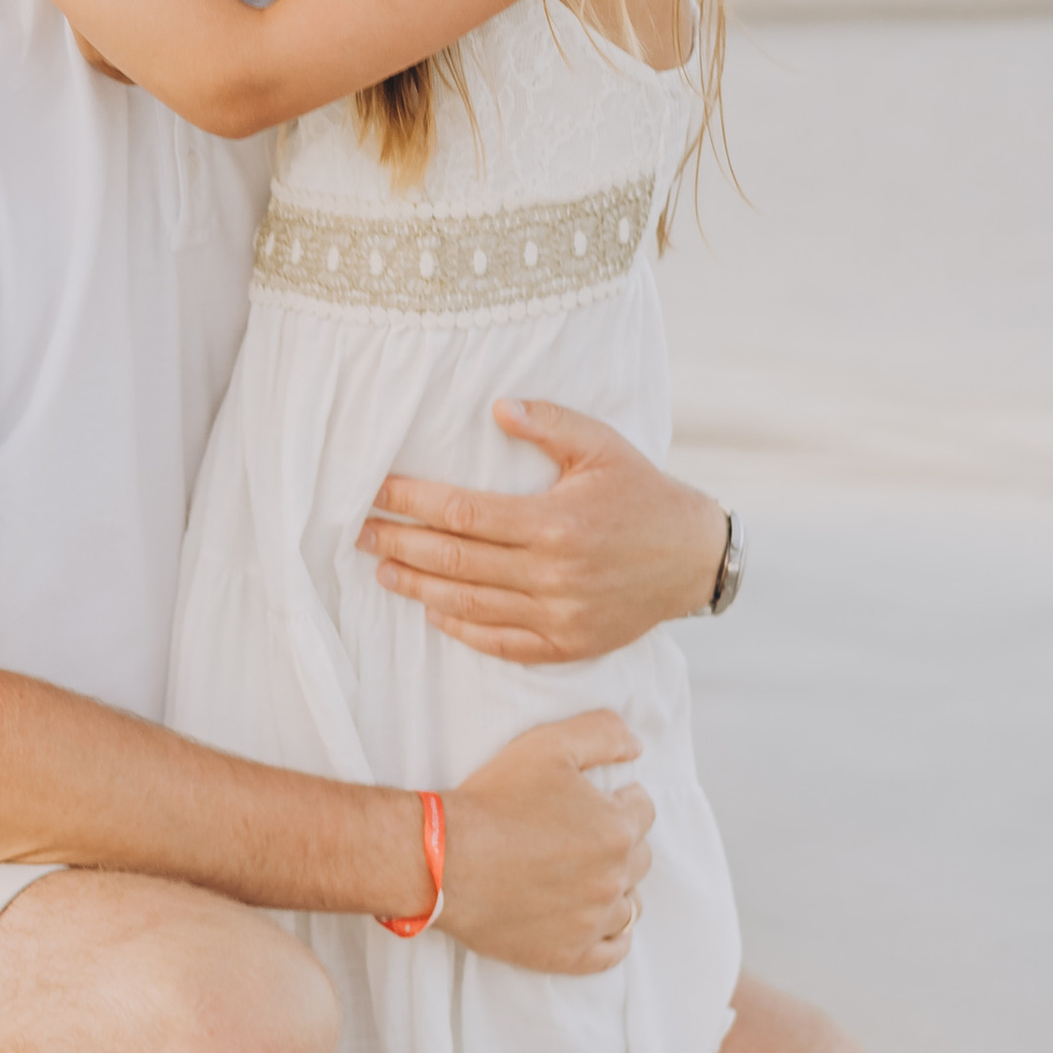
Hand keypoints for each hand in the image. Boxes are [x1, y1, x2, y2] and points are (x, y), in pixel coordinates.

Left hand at [359, 400, 726, 664]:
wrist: (694, 558)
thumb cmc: (643, 494)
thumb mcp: (603, 446)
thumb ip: (550, 424)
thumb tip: (497, 407)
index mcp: (555, 522)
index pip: (463, 513)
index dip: (412, 502)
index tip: (377, 490)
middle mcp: (552, 574)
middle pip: (454, 560)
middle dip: (399, 543)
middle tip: (359, 530)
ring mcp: (558, 615)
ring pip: (470, 604)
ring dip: (419, 587)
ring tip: (383, 568)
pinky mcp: (567, 644)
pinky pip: (502, 643)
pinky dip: (462, 629)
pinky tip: (434, 612)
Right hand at [438, 713, 652, 973]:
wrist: (442, 859)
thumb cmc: (492, 800)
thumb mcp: (548, 745)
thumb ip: (602, 733)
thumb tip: (636, 747)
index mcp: (616, 829)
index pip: (642, 811)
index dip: (618, 800)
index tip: (591, 803)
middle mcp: (613, 878)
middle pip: (639, 858)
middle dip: (617, 843)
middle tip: (580, 836)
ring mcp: (593, 921)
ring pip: (629, 904)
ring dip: (614, 887)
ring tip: (582, 877)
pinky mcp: (568, 954)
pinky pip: (613, 951)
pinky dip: (612, 936)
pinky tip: (595, 921)